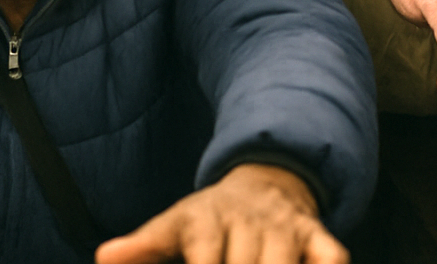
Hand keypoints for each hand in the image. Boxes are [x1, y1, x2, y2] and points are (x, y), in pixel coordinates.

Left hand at [96, 164, 343, 263]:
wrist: (264, 181)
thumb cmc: (209, 220)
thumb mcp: (173, 227)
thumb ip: (143, 247)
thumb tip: (105, 256)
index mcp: (207, 221)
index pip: (205, 258)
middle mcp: (249, 222)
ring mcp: (285, 229)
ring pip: (284, 262)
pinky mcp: (316, 235)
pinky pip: (331, 256)